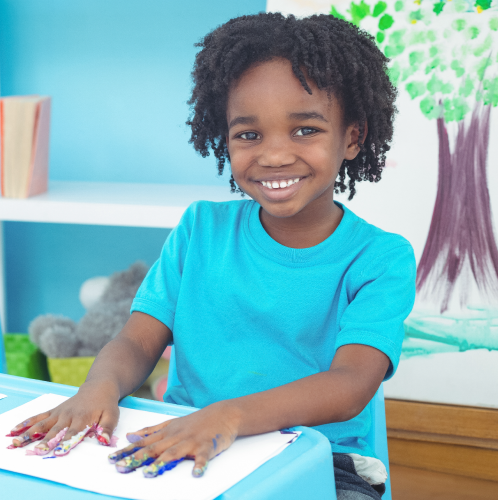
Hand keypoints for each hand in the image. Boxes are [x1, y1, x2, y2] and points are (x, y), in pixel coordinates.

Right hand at [8, 381, 119, 454]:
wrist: (99, 387)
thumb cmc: (105, 404)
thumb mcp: (112, 415)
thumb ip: (108, 428)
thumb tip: (105, 441)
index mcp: (83, 418)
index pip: (73, 433)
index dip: (66, 442)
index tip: (58, 452)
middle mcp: (68, 415)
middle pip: (55, 430)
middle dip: (46, 441)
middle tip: (37, 451)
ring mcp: (59, 412)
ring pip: (43, 424)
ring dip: (30, 433)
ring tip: (17, 442)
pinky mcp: (54, 411)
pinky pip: (39, 416)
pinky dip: (26, 423)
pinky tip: (15, 430)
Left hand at [109, 401, 240, 477]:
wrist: (222, 413)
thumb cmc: (196, 421)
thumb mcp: (171, 423)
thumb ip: (151, 431)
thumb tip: (130, 436)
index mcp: (167, 432)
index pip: (143, 443)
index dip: (127, 451)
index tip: (111, 459)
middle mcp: (176, 437)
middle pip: (154, 449)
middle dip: (136, 459)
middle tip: (121, 468)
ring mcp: (191, 441)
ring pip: (174, 452)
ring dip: (161, 463)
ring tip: (149, 473)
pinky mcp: (207, 446)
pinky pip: (203, 457)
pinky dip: (200, 465)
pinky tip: (196, 474)